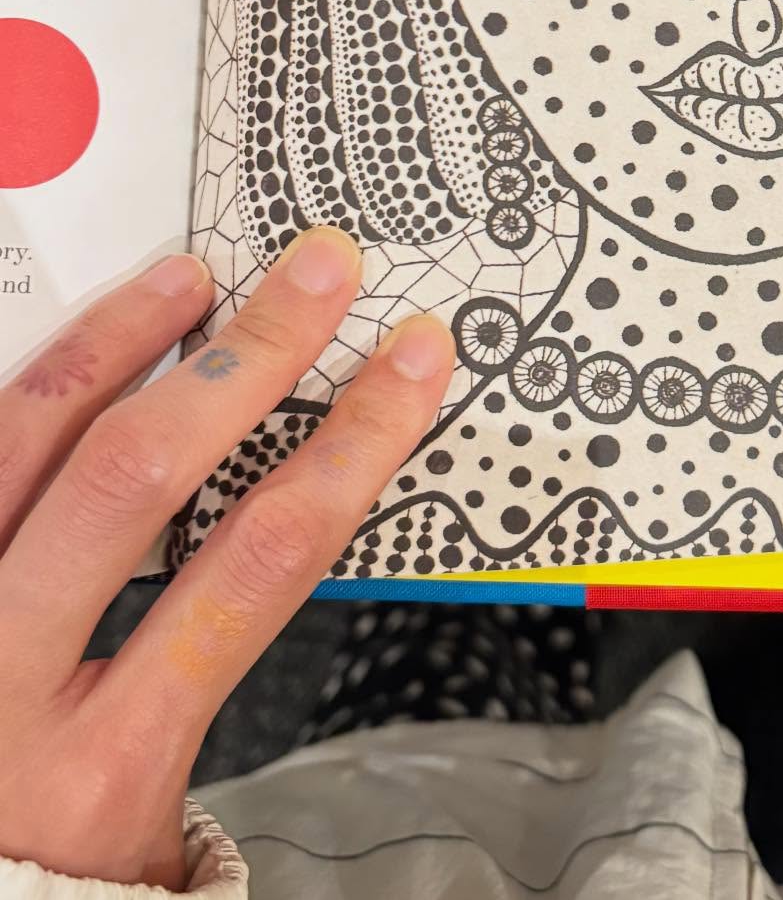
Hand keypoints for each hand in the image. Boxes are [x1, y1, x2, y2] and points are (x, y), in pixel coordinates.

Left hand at [0, 229, 453, 888]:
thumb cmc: (50, 878)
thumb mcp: (155, 814)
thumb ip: (198, 679)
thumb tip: (282, 520)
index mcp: (109, 761)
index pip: (260, 564)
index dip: (350, 445)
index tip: (406, 367)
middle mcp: (4, 687)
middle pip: (137, 478)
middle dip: (246, 358)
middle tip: (314, 278)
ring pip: (24, 443)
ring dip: (117, 343)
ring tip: (184, 281)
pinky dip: (29, 386)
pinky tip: (76, 347)